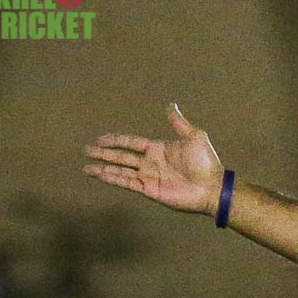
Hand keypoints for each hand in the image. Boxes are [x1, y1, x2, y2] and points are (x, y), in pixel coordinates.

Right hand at [83, 103, 223, 215]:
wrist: (212, 187)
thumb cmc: (206, 163)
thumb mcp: (194, 137)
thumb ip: (179, 123)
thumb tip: (170, 106)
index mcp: (157, 149)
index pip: (130, 142)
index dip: (115, 140)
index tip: (100, 138)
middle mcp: (150, 163)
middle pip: (121, 156)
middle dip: (103, 154)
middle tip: (85, 150)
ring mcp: (149, 177)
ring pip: (120, 171)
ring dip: (103, 169)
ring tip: (86, 168)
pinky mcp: (150, 190)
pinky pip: (128, 183)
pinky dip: (114, 179)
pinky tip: (101, 176)